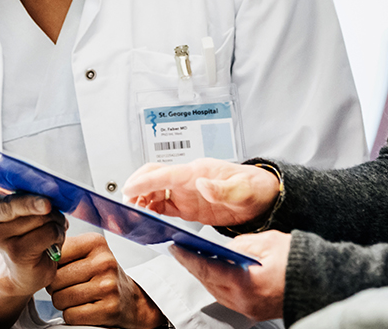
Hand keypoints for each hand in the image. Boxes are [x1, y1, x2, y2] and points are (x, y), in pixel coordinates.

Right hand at [0, 176, 66, 326]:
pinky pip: (48, 232)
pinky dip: (58, 233)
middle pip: (11, 204)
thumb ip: (30, 195)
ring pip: (39, 216)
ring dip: (55, 220)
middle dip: (33, 203)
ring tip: (53, 228)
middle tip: (47, 205)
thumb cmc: (30, 232)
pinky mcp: (16, 251)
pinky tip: (53, 241)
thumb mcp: (27, 208)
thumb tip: (49, 192)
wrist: (26, 270)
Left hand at [48, 233, 164, 327]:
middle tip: (72, 286)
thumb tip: (39, 254)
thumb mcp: (88, 253)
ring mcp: (108, 286)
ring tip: (79, 297)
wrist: (129, 299)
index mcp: (96, 242)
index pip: (55, 255)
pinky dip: (73, 315)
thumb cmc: (101, 275)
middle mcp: (104, 262)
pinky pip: (71, 316)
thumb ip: (64, 249)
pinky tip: (85, 308)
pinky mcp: (108, 309)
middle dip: (57, 287)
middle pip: (54, 280)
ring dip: (64, 303)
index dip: (53, 267)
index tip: (64, 269)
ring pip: (60, 299)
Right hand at [123, 158, 279, 226]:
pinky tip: (144, 216)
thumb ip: (223, 188)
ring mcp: (187, 192)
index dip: (145, 181)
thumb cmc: (255, 188)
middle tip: (124, 202)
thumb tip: (202, 183)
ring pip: (155, 190)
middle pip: (155, 175)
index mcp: (199, 172)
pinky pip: (163, 204)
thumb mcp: (244, 189)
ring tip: (130, 211)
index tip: (129, 189)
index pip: (166, 173)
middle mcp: (189, 179)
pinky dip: (150, 209)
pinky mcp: (188, 205)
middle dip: (137, 185)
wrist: (263, 196)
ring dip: (141, 198)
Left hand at [169, 231, 289, 320]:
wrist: (323, 281)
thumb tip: (227, 248)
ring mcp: (250, 310)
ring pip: (217, 293)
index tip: (176, 247)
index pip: (208, 269)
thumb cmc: (300, 260)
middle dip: (194, 267)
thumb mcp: (269, 242)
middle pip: (209, 283)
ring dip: (206, 276)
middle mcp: (245, 301)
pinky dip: (219, 284)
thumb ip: (243, 244)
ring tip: (197, 259)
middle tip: (182, 251)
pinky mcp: (255, 311)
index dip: (189, 258)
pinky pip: (229, 298)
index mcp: (246, 283)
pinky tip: (218, 272)